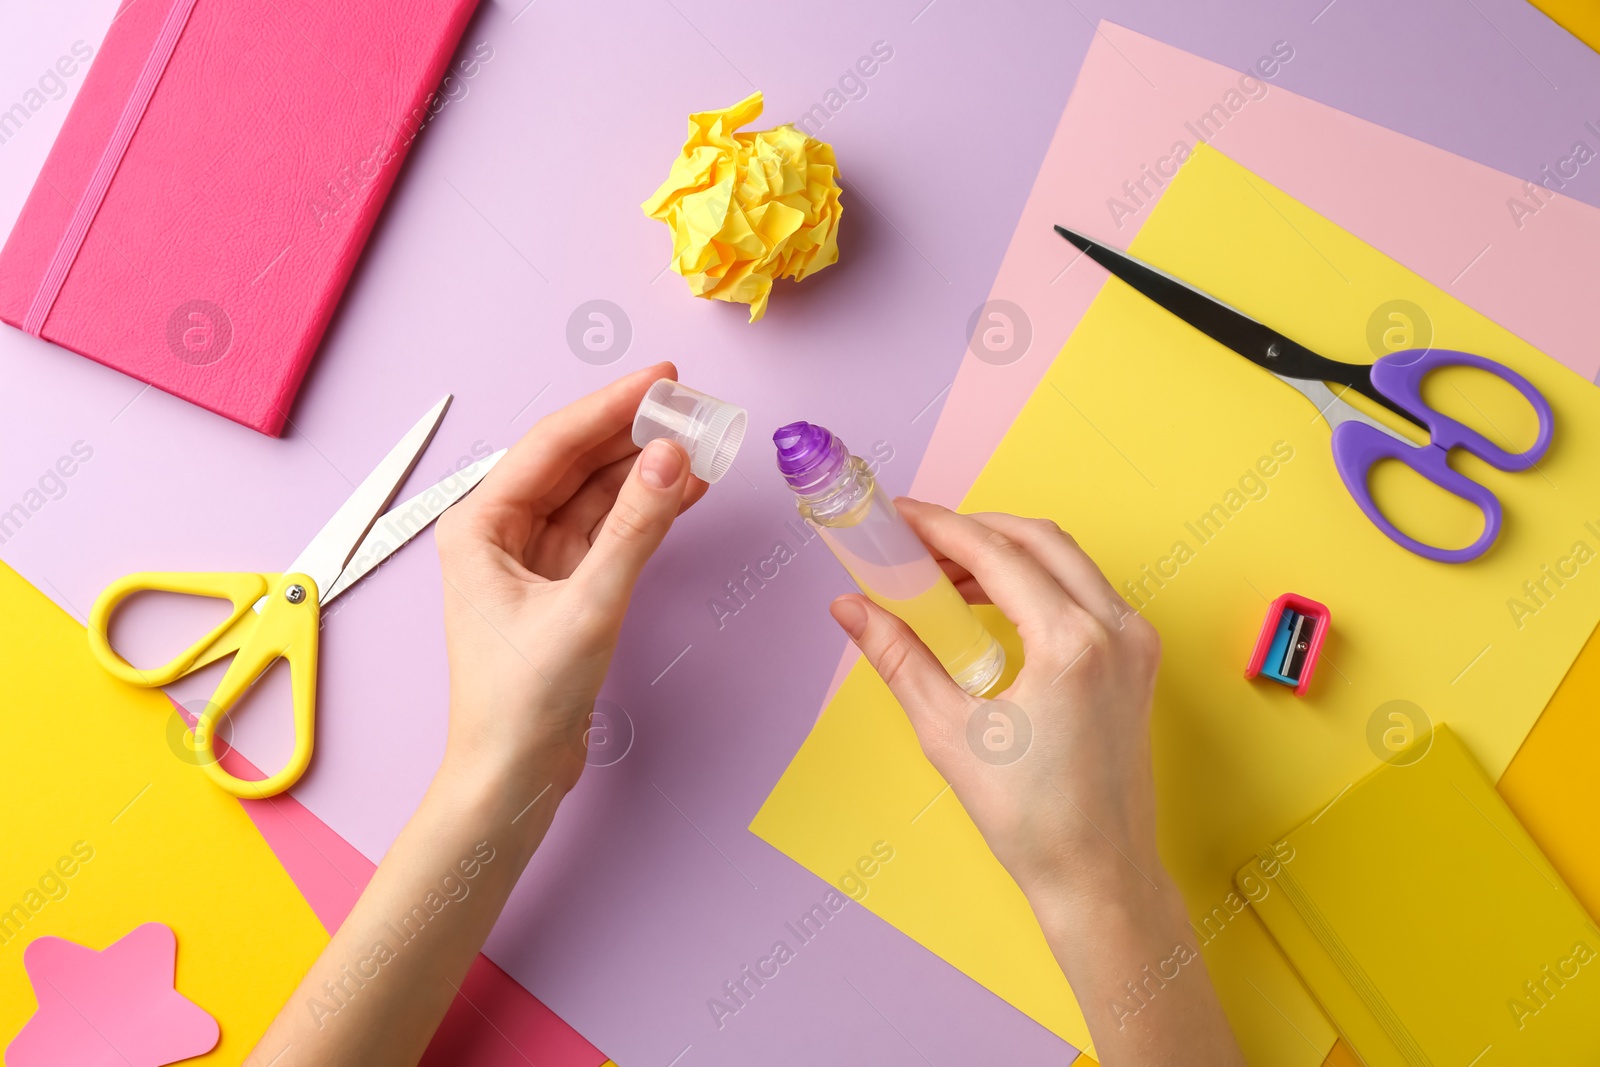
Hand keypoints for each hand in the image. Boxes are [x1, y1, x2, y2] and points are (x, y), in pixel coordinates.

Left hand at [434, 362, 704, 795]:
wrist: (512, 777)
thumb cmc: (523, 701)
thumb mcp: (589, 606)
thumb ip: (635, 528)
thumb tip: (671, 458)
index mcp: (481, 525)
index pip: (554, 444)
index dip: (612, 406)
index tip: (663, 379)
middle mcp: (501, 534)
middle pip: (575, 461)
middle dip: (634, 433)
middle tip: (692, 407)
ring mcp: (533, 561)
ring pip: (596, 494)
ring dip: (645, 470)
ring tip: (700, 444)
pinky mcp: (562, 589)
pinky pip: (607, 530)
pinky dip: (645, 511)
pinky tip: (684, 492)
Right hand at [829, 501, 1244, 1063]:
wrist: (1099, 874)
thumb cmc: (1031, 819)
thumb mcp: (948, 732)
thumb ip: (899, 656)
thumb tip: (851, 608)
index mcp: (1072, 644)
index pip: (996, 553)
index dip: (939, 527)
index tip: (898, 517)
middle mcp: (1116, 630)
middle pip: (1037, 539)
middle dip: (972, 530)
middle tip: (916, 542)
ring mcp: (1135, 642)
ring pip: (1065, 560)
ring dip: (1004, 553)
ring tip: (942, 575)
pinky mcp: (1138, 659)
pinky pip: (1083, 591)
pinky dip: (1035, 581)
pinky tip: (989, 603)